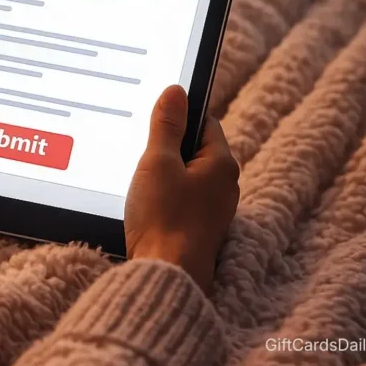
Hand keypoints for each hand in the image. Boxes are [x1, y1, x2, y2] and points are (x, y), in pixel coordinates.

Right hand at [124, 85, 239, 292]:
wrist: (166, 273)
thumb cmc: (163, 218)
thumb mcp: (158, 162)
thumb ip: (167, 125)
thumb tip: (176, 92)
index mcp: (221, 164)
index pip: (205, 122)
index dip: (178, 116)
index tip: (153, 119)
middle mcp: (224, 185)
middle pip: (195, 149)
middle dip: (167, 148)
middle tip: (141, 153)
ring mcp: (213, 209)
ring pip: (186, 175)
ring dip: (164, 174)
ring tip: (142, 182)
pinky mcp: (198, 228)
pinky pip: (182, 199)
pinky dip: (165, 196)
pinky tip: (146, 204)